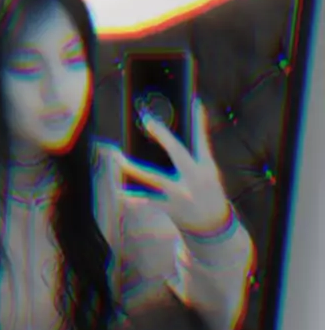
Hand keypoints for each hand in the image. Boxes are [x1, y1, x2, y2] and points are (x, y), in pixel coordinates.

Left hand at [119, 99, 231, 234]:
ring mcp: (180, 194)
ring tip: (117, 158)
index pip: (202, 140)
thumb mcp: (209, 169)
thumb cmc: (208, 191)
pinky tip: (120, 193)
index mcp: (205, 167)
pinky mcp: (170, 208)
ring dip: (134, 169)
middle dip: (162, 136)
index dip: (198, 122)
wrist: (213, 227)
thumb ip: (200, 142)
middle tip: (146, 119)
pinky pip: (148, 202)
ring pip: (154, 179)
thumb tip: (197, 108)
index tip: (193, 102)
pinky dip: (134, 198)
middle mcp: (194, 178)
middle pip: (177, 153)